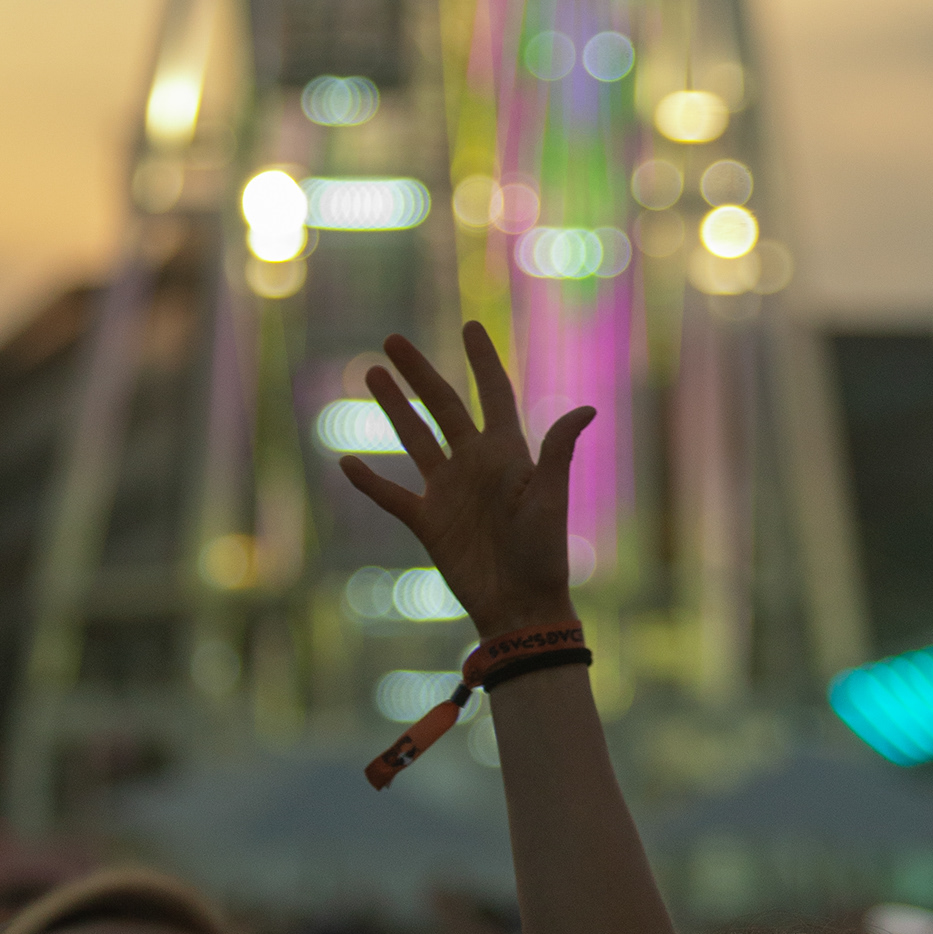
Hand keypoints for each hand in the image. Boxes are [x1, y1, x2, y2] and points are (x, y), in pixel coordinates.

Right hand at [339, 323, 593, 638]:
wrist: (520, 606)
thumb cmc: (544, 554)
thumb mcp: (551, 498)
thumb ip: (558, 451)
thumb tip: (586, 407)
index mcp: (508, 454)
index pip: (493, 394)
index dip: (482, 361)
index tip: (471, 326)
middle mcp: (475, 465)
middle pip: (443, 407)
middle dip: (420, 373)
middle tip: (394, 339)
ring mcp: (449, 492)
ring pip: (414, 439)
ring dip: (393, 408)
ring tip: (372, 373)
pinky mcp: (429, 523)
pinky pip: (392, 496)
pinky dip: (369, 481)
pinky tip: (346, 462)